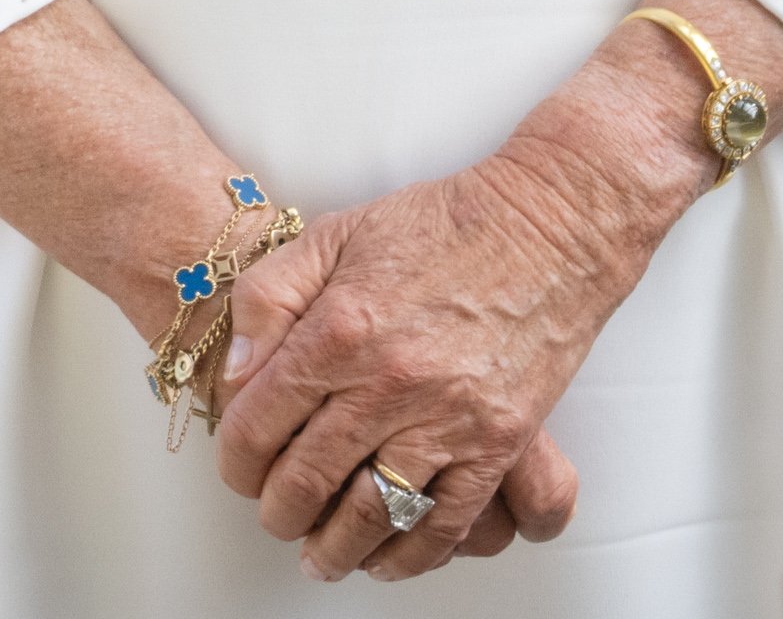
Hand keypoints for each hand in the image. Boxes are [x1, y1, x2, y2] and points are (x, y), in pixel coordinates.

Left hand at [216, 161, 612, 580]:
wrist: (546, 224)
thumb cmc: (441, 224)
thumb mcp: (335, 232)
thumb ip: (269, 295)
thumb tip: (237, 372)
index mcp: (340, 326)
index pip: (258, 423)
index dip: (237, 460)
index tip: (240, 469)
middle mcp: (388, 380)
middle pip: (306, 481)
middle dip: (277, 512)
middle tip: (275, 515)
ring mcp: (446, 417)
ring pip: (369, 516)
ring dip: (332, 549)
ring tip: (318, 554)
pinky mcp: (497, 442)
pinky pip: (443, 524)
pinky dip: (407, 557)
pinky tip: (384, 558)